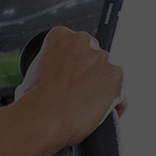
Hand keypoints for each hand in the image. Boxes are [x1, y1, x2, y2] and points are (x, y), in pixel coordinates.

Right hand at [15, 26, 124, 145]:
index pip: (77, 46)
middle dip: (91, 74)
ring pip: (109, 74)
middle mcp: (83, 41)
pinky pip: (123, 94)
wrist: (43, 119)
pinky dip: (118, 105)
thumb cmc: (33, 103)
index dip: (76, 65)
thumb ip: (47, 69)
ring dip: (103, 89)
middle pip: (95, 57)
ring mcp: (102, 59)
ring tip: (90, 108)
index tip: (73, 79)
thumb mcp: (31, 74)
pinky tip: (107, 115)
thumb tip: (49, 81)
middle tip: (81, 94)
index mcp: (60, 36)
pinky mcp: (117, 78)